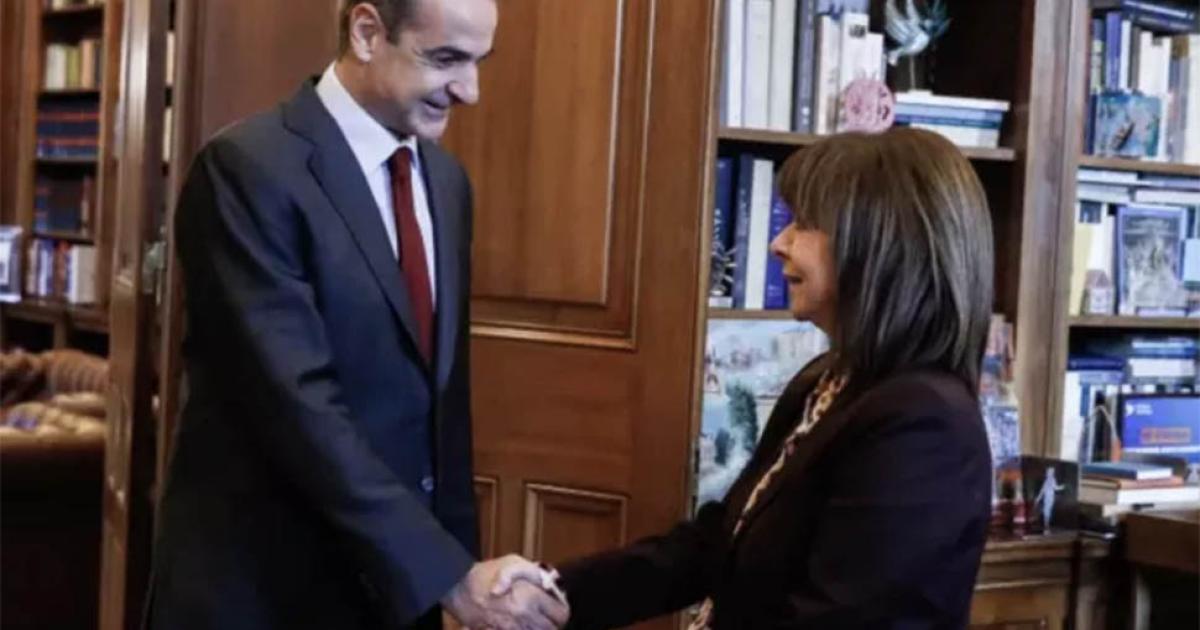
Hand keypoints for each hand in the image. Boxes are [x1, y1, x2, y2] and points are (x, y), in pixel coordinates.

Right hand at [441, 554, 568, 629]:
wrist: (458, 587)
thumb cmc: (487, 572)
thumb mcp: (515, 562)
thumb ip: (538, 574)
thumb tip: (551, 587)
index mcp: (531, 596)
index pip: (561, 615)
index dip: (561, 611)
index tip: (556, 606)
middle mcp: (524, 615)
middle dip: (550, 623)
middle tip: (545, 614)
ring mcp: (512, 628)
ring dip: (536, 628)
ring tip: (531, 619)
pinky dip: (523, 629)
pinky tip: (519, 623)